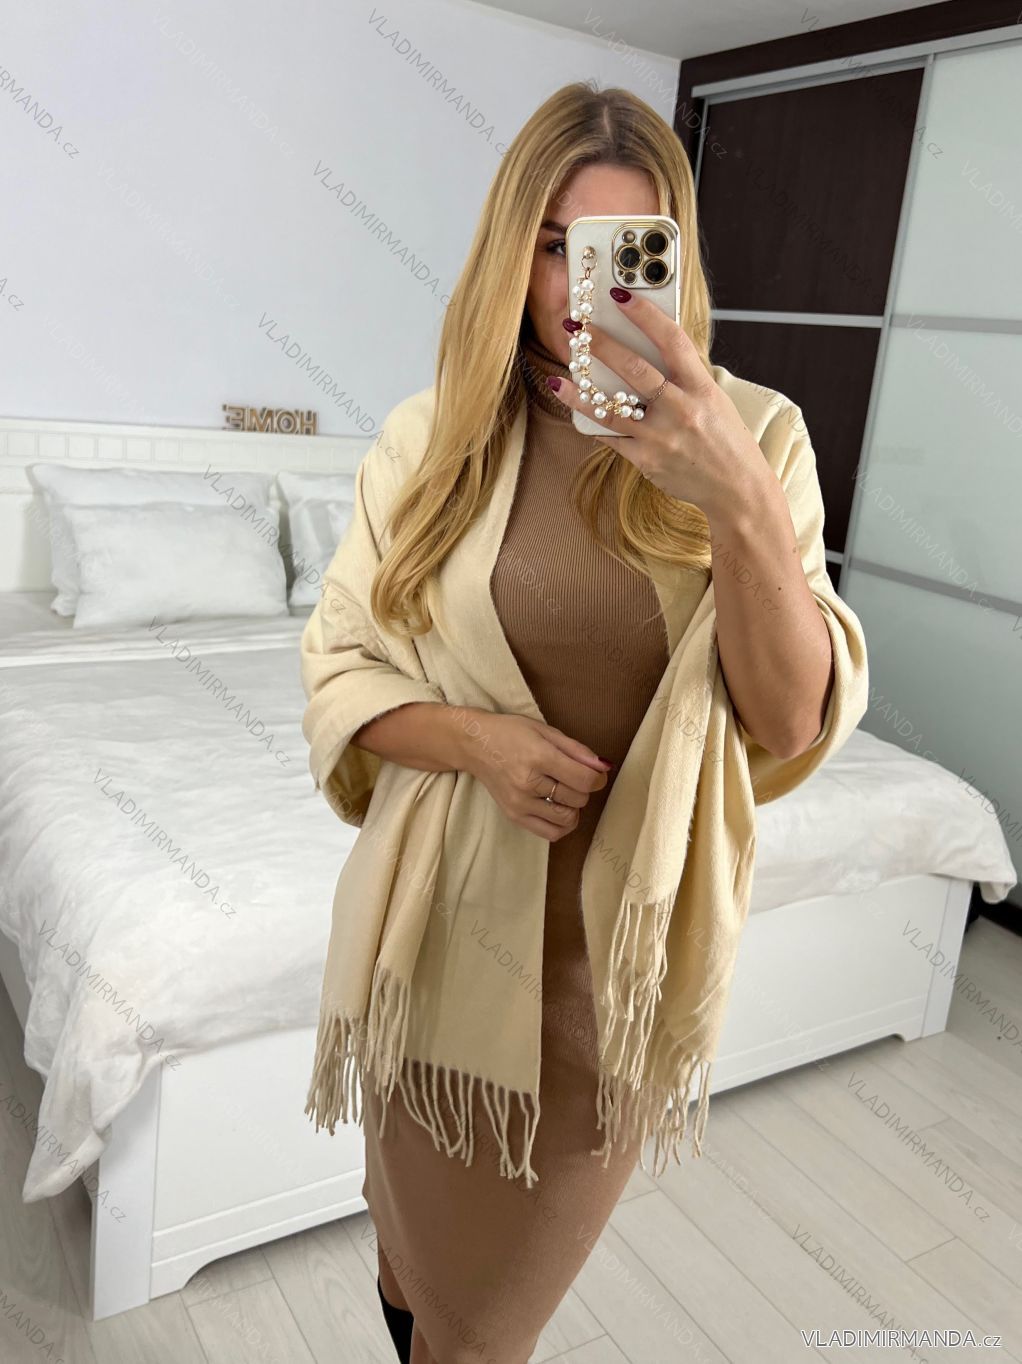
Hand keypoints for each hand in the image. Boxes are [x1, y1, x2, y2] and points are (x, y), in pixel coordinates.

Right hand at [457, 710, 610, 842]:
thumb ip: (577, 750)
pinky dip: (562, 824)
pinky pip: (550, 833)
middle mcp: (528, 783)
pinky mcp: (514, 816)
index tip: (595, 773)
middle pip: (577, 799)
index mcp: (538, 757)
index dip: (597, 778)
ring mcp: (520, 804)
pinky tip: (559, 809)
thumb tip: (603, 768)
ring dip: (574, 807)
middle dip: (583, 789)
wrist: (474, 745)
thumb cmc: (511, 733)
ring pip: (567, 819)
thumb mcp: (545, 731)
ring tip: (565, 793)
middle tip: (573, 777)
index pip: (583, 780)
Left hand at [549, 289, 769, 521]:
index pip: (671, 340)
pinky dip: (594, 423)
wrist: (737, 489)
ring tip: (557, 379)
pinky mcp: (646, 460)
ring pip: (610, 409)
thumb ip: (683, 378)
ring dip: (579, 392)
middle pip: (633, 369)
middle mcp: (681, 409)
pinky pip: (612, 438)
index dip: (645, 315)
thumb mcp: (713, 400)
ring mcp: (661, 437)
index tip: (620, 297)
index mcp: (701, 388)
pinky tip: (580, 411)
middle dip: (600, 345)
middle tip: (576, 329)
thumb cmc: (725, 440)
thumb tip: (648, 351)